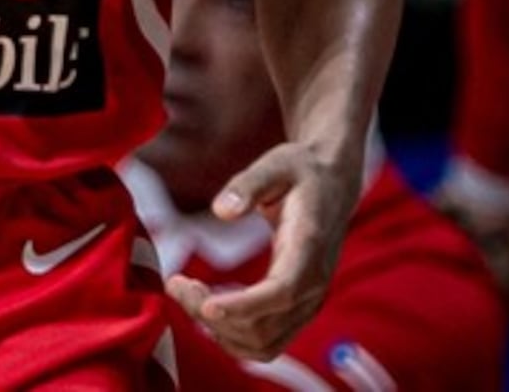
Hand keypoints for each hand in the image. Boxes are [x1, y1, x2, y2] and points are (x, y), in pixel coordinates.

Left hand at [166, 139, 358, 361]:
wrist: (332, 185)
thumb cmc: (300, 171)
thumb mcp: (276, 164)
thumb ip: (248, 185)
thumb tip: (221, 211)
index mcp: (310, 248)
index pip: (281, 292)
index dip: (243, 306)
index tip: (204, 305)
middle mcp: (315, 285)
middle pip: (263, 325)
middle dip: (213, 314)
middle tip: (176, 284)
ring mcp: (309, 303)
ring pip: (263, 343)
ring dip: (219, 330)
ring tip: (186, 293)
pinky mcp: (299, 311)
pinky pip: (267, 343)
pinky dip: (233, 336)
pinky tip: (207, 306)